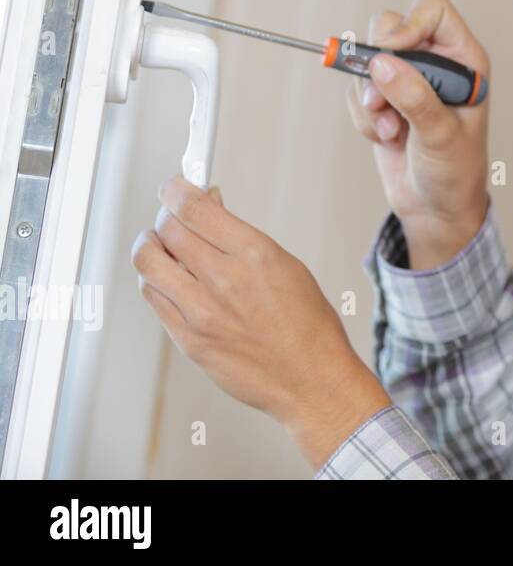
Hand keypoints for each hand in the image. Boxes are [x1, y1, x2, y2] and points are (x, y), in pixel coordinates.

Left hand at [132, 177, 390, 470]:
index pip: (194, 208)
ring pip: (148, 263)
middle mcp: (224, 279)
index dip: (175, 190)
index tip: (173, 186)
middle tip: (171, 216)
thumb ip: (241, 238)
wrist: (311, 379)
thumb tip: (210, 209)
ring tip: (160, 246)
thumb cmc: (308, 325)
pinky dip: (156, 281)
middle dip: (165, 216)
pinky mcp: (188, 340)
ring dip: (150, 246)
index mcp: (255, 254)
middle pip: (166, 230)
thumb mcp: (286, 265)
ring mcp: (201, 312)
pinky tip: (169, 280)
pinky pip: (154, 298)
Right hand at [344, 0, 490, 267]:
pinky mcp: (383, 98)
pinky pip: (356, 90)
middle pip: (389, 25)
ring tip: (392, 131)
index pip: (432, 8)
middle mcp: (435, 61)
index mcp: (463, 58)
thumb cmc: (455, 171)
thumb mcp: (441, 135)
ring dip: (370, 99)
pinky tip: (387, 138)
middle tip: (382, 102)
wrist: (436, 208)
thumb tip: (381, 63)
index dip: (408, 24)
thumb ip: (414, 97)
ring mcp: (406, 78)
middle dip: (376, 65)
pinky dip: (363, 117)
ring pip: (365, 59)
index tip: (391, 54)